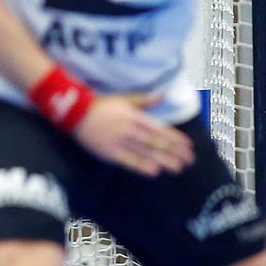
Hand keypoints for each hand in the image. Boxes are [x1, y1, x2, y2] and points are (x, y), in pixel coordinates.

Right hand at [72, 92, 194, 176]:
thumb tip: (163, 94)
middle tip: (189, 160)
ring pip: (146, 153)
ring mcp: (120, 142)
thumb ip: (145, 100)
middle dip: (175, 152)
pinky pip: (129, 161)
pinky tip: (155, 171)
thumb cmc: (100, 104)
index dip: (176, 139)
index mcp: (136, 117)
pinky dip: (142, 166)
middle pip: (157, 143)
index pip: (161, 130)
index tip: (189, 146)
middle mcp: (131, 130)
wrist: (75, 112)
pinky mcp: (109, 153)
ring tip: (178, 168)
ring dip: (164, 161)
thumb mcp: (124, 98)